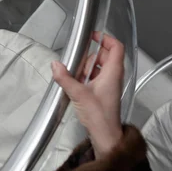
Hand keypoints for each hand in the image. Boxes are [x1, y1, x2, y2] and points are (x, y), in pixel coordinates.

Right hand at [51, 32, 123, 158]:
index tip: (92, 36)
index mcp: (113, 72)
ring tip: (75, 77)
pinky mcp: (102, 92)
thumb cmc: (99, 115)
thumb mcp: (79, 94)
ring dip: (85, 68)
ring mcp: (109, 84)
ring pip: (98, 67)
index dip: (105, 38)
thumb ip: (65, 78)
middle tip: (77, 63)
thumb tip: (55, 65)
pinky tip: (76, 85)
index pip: (116, 47)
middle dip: (89, 57)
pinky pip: (94, 78)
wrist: (104, 135)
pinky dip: (85, 78)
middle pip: (104, 56)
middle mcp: (113, 76)